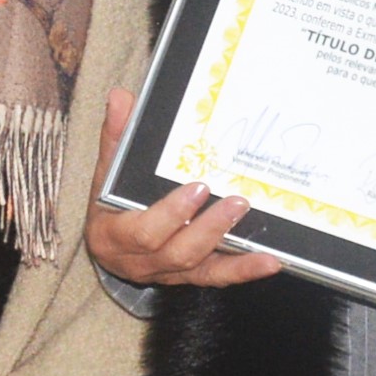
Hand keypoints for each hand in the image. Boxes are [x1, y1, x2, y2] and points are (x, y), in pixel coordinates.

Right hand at [84, 89, 282, 290]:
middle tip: (237, 202)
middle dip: (208, 229)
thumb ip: (115, 136)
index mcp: (114, 236)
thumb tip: (120, 96)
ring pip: (200, 269)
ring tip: (256, 230)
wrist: (110, 248)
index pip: (144, 232)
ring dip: (233, 252)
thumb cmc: (110, 205)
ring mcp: (168, 273)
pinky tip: (269, 260)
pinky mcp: (190, 278)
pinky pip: (217, 277)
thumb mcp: (106, 172)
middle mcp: (140, 262)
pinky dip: (243, 270)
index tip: (198, 188)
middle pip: (177, 253)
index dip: (172, 214)